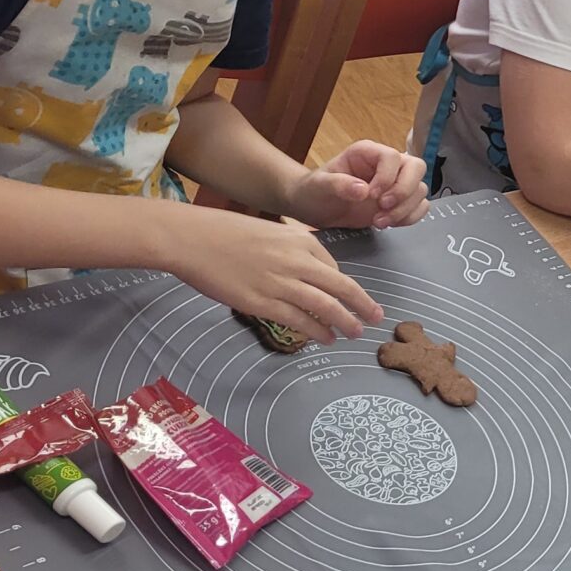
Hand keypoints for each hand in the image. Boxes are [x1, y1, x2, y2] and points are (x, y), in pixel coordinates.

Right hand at [168, 208, 381, 344]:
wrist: (193, 238)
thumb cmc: (226, 233)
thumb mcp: (270, 232)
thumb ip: (293, 250)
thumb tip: (310, 272)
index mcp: (301, 241)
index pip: (334, 268)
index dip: (346, 287)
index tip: (354, 299)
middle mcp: (297, 262)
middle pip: (342, 287)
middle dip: (363, 305)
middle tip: (377, 317)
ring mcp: (280, 283)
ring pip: (326, 307)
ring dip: (346, 322)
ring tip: (355, 333)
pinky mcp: (262, 303)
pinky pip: (299, 320)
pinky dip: (317, 331)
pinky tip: (326, 338)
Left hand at [283, 142, 427, 229]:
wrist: (315, 208)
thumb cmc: (314, 191)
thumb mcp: (319, 186)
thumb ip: (339, 184)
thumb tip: (363, 190)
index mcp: (368, 153)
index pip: (392, 157)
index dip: (387, 176)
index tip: (372, 195)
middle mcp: (386, 165)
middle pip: (416, 168)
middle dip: (404, 191)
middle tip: (383, 207)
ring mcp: (395, 183)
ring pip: (420, 190)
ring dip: (404, 209)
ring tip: (379, 222)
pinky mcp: (399, 202)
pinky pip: (419, 207)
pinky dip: (409, 218)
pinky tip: (388, 223)